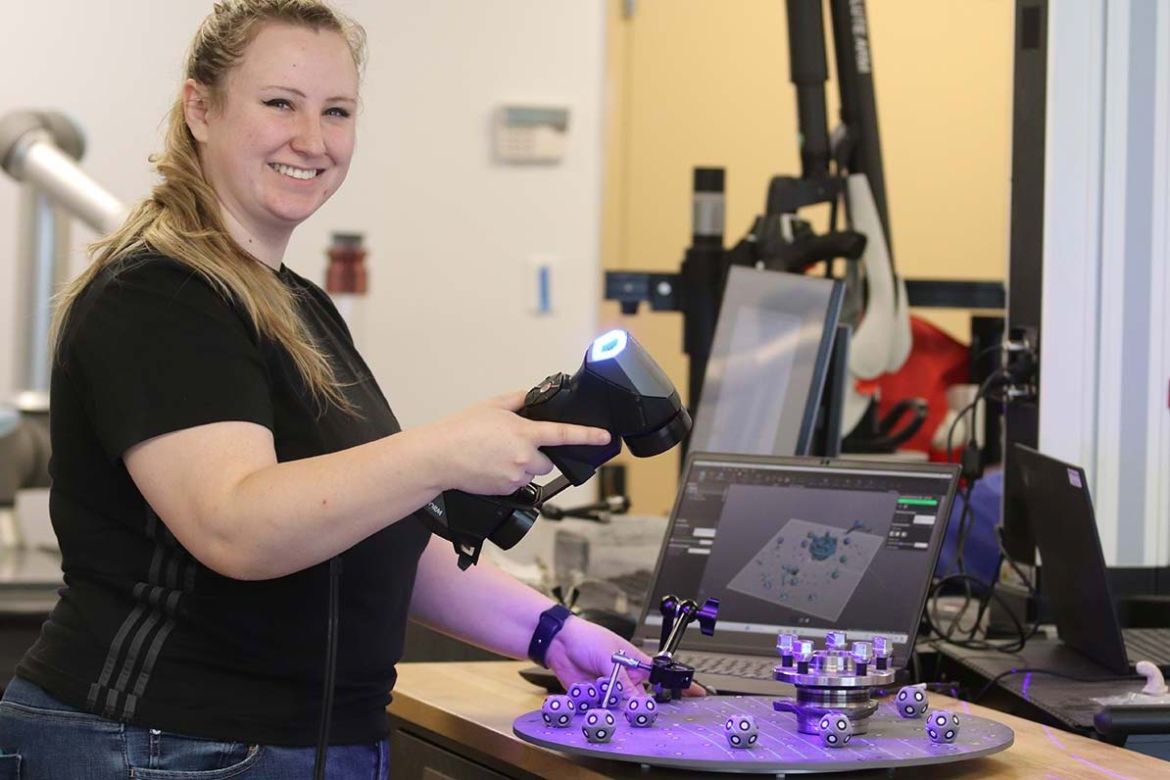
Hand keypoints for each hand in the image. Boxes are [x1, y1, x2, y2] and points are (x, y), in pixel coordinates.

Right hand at [427, 391, 609, 495]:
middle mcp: (524, 458)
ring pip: (532, 473)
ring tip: (497, 455)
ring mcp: (515, 477)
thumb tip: (532, 398)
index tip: (604, 437)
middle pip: (548, 460)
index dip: (588, 436)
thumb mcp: (492, 405)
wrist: (439, 457)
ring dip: (523, 465)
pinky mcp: (505, 491)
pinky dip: (510, 475)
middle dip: (539, 453)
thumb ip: (518, 400)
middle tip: (515, 444)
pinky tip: (491, 466)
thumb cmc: (460, 430)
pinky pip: (517, 483)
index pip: (564, 434)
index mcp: (524, 433)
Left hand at [545, 614, 705, 697]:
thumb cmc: (588, 638)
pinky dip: (599, 710)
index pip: (663, 677)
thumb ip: (622, 682)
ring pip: (621, 709)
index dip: (680, 687)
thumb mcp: (610, 657)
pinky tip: (593, 702)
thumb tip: (635, 702)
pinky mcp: (595, 698)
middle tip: (636, 710)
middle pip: (641, 701)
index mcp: (637, 664)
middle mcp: (626, 680)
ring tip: (606, 698)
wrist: (558, 642)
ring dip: (616, 709)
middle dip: (640, 708)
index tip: (698, 695)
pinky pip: (603, 710)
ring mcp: (611, 690)